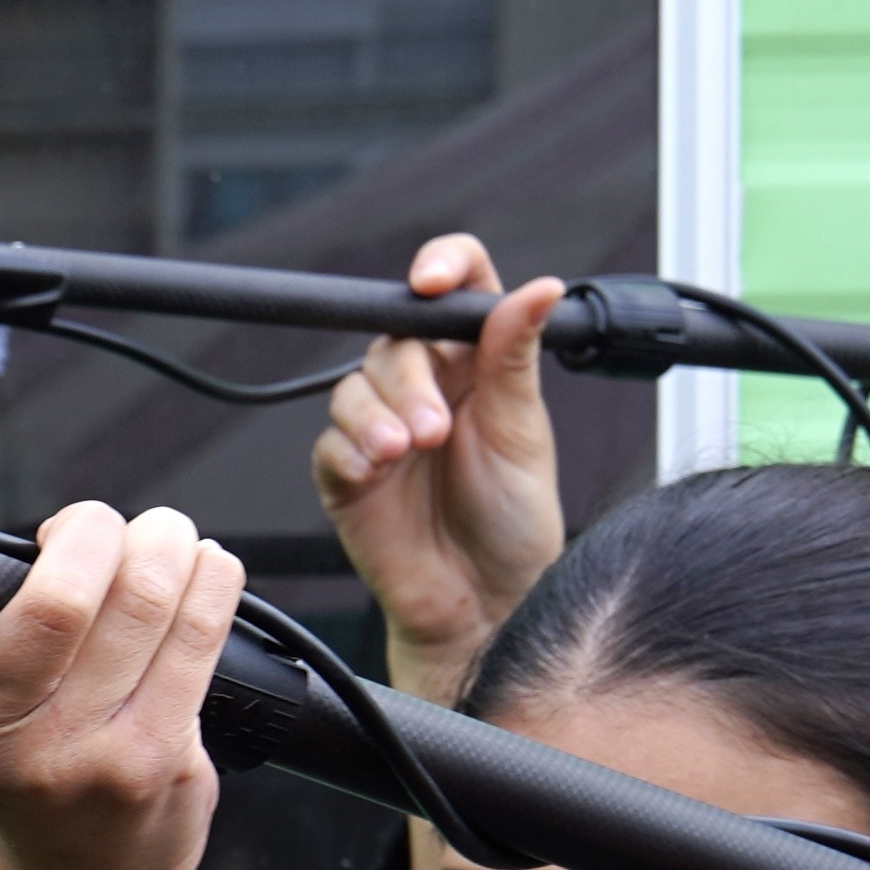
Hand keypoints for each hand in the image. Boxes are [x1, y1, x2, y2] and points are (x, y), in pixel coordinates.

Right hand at [0, 503, 242, 869]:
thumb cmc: (11, 761)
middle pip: (57, 600)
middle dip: (92, 532)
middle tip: (92, 529)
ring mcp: (83, 755)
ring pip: (146, 600)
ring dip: (166, 542)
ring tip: (159, 539)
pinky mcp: (159, 760)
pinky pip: (201, 635)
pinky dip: (210, 579)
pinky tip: (199, 572)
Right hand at [310, 235, 568, 702]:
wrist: (483, 603)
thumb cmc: (513, 525)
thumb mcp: (524, 433)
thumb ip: (515, 356)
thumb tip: (540, 287)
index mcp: (476, 364)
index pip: (457, 286)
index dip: (441, 266)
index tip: (433, 279)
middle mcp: (427, 387)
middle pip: (394, 340)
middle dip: (409, 379)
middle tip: (434, 428)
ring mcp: (383, 429)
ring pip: (353, 387)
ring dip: (376, 416)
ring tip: (406, 453)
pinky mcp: (347, 473)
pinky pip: (330, 443)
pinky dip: (349, 452)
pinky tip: (375, 473)